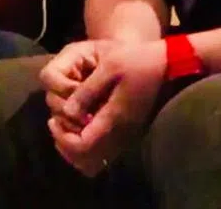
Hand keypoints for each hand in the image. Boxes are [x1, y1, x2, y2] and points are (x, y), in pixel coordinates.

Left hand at [41, 39, 166, 176]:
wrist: (167, 64)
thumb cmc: (136, 60)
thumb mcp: (109, 68)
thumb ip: (87, 91)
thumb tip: (67, 112)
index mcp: (114, 117)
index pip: (82, 145)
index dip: (62, 137)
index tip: (53, 121)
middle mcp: (120, 133)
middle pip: (86, 160)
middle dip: (65, 145)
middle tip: (55, 124)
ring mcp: (126, 135)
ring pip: (95, 161)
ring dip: (75, 149)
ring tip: (65, 127)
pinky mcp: (128, 132)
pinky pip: (104, 153)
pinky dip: (87, 147)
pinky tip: (80, 126)